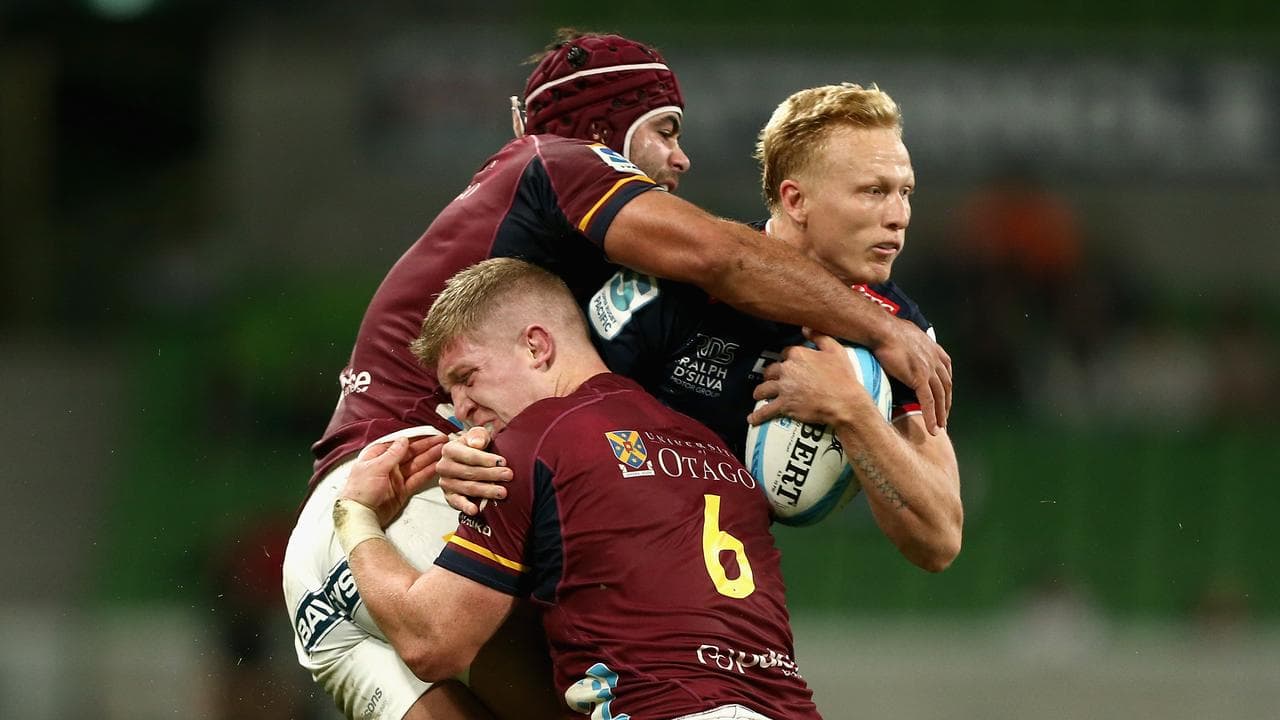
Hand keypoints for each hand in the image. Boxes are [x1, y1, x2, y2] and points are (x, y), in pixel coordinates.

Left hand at [340, 435, 447, 526]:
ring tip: (444, 451)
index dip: (415, 438)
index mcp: (377, 456)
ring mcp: (396, 478)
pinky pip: (417, 479)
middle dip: (427, 446)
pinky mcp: (402, 491)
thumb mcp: (375, 467)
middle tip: (442, 441)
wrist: (360, 515)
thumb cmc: (359, 491)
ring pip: (416, 465)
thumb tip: (403, 440)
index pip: (400, 443)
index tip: (428, 434)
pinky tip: (437, 466)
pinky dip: (427, 473)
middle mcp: (388, 466)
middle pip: (411, 453)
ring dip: (430, 457)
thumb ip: (392, 454)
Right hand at [437, 426, 511, 515]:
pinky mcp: (449, 496)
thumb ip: (478, 435)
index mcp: (450, 449)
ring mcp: (445, 482)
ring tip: (502, 492)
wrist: (465, 460)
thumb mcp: (477, 436)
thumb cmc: (474, 447)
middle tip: (508, 476)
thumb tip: (477, 444)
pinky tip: (475, 510)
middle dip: (491, 474)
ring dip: (486, 490)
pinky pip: (457, 502)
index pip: (470, 456)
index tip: (502, 462)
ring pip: (468, 487)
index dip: (487, 459)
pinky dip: (465, 506)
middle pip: (470, 472)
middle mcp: (444, 466)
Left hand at [749, 332, 869, 426]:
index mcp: (798, 354)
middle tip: (772, 380)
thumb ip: (819, 336)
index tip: (789, 364)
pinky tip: (752, 419)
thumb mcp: (835, 350)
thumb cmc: (842, 377)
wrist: (844, 401)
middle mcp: (787, 369)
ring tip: (758, 396)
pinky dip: (758, 415)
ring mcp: (784, 388)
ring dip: (760, 392)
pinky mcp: (784, 405)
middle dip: (770, 375)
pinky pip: (766, 410)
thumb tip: (806, 328)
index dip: (786, 359)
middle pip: (771, 370)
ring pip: (763, 389)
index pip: (785, 353)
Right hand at [871, 317, 950, 433]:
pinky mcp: (919, 378)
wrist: (882, 330)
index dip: (945, 389)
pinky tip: (932, 428)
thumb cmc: (888, 330)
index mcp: (934, 350)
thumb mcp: (909, 334)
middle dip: (946, 404)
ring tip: (939, 428)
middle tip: (944, 418)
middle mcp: (935, 360)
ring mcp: (929, 370)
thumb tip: (907, 347)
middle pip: (945, 388)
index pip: (945, 374)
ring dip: (941, 415)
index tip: (944, 399)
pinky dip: (931, 417)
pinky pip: (928, 402)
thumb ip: (914, 344)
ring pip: (940, 397)